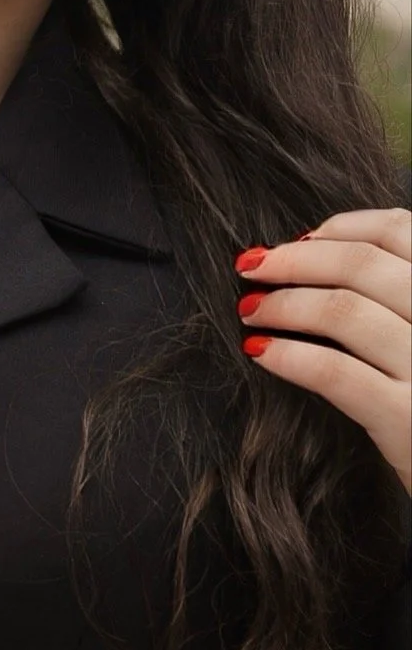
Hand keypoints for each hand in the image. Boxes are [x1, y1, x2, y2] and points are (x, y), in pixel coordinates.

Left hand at [236, 208, 411, 494]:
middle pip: (362, 264)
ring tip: (252, 310)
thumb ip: (397, 294)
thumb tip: (314, 250)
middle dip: (295, 261)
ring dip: (284, 305)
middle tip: (253, 266)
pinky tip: (261, 352)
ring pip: (344, 312)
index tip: (298, 239)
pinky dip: (290, 356)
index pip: (400, 229)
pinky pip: (336, 374)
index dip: (340, 228)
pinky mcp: (407, 420)